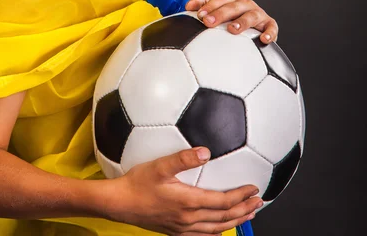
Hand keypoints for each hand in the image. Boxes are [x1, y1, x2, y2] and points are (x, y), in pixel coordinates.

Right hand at [107, 147, 262, 234]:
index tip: (254, 188)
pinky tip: (220, 228)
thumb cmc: (138, 183)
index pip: (223, 201)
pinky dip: (217, 232)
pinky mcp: (176, 232)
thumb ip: (183, 158)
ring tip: (248, 215)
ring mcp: (183, 228)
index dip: (241, 196)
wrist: (120, 203)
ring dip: (235, 222)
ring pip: (216, 229)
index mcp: (188, 202)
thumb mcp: (160, 165)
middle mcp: (189, 219)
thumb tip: (205, 152)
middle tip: (259, 203)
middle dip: (244, 210)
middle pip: (224, 218)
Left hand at [185, 0, 277, 44]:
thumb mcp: (216, 10)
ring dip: (243, 21)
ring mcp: (258, 14)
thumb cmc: (230, 19)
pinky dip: (270, 33)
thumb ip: (202, 5)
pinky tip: (264, 39)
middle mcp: (246, 4)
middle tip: (208, 23)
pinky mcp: (269, 25)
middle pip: (234, 6)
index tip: (200, 16)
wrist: (252, 28)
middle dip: (221, 14)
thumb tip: (189, 5)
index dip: (210, 5)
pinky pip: (272, 27)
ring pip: (252, 15)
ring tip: (233, 29)